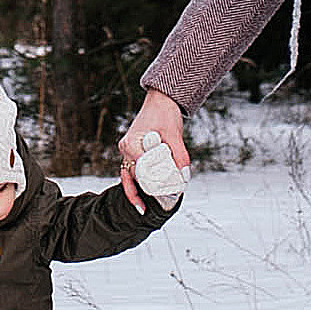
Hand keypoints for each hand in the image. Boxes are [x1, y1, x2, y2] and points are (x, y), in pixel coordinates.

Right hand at [118, 87, 189, 208]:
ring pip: (129, 175)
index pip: (140, 169)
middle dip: (141, 191)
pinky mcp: (133, 152)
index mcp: (132, 144)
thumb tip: (184, 175)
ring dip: (136, 190)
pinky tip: (143, 195)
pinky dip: (138, 182)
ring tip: (142, 208)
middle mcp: (126, 148)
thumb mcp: (174, 134)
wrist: (161, 101)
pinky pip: (132, 171)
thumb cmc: (164, 114)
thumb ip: (179, 154)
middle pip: (132, 175)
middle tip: (149, 207)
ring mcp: (128, 150)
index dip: (151, 182)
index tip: (162, 193)